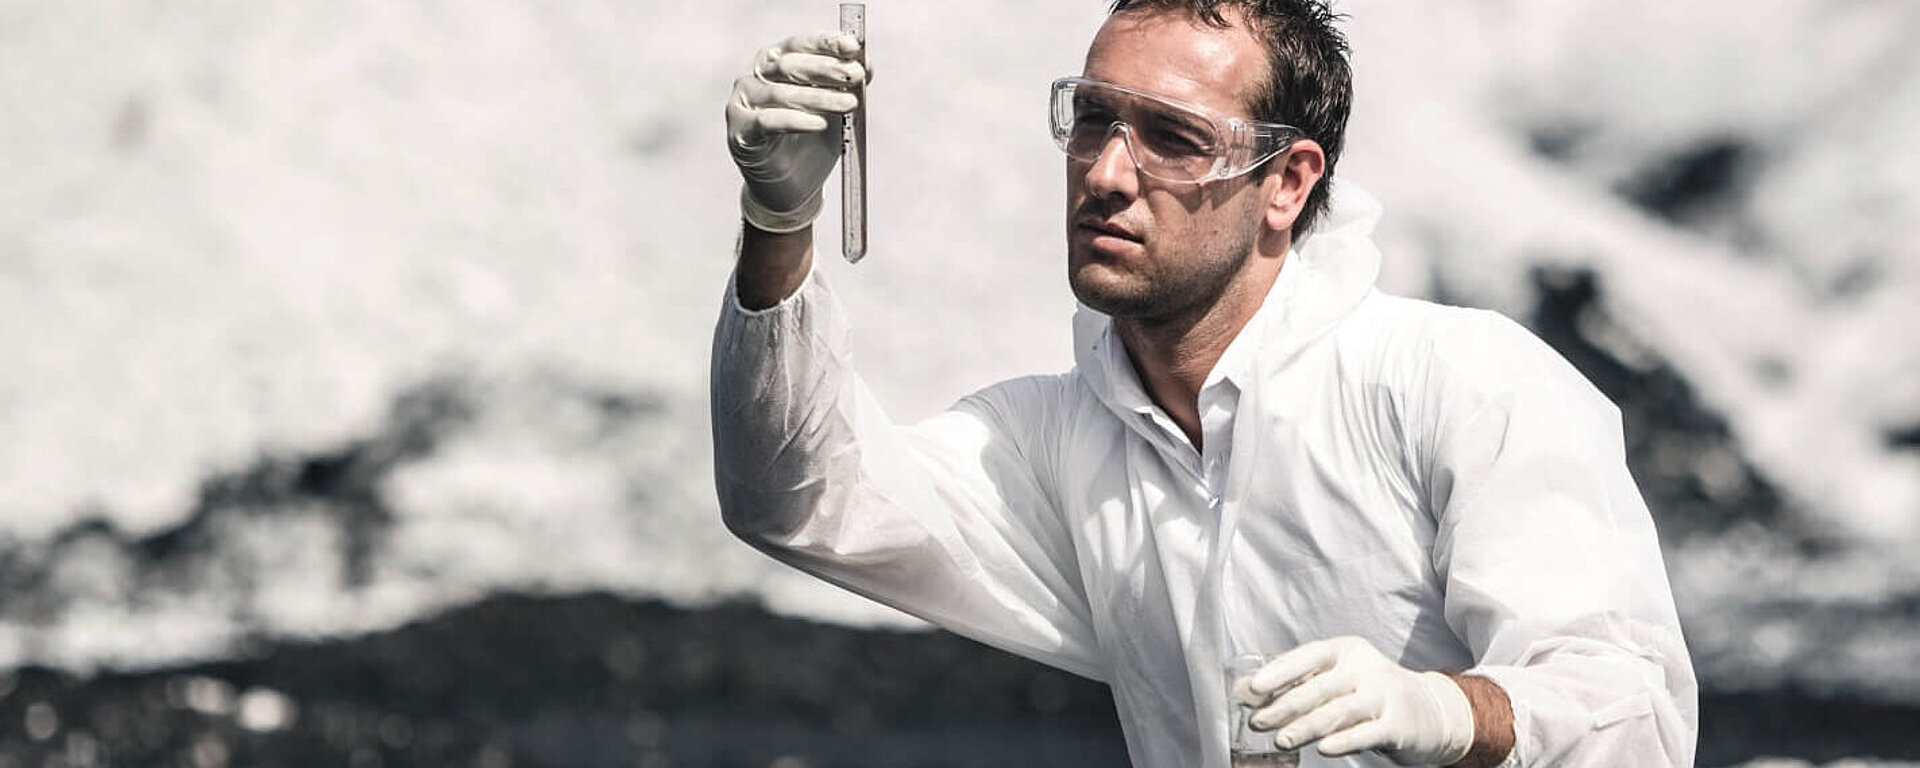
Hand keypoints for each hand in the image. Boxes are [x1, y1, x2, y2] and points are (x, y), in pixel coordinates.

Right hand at [725, 32, 866, 232]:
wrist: (792, 185)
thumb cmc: (809, 142)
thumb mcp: (835, 109)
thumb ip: (846, 85)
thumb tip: (866, 63)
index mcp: (776, 63)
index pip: (800, 44)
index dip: (826, 43)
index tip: (852, 47)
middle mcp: (755, 77)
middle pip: (789, 65)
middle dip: (827, 69)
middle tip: (854, 76)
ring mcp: (744, 104)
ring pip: (780, 93)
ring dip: (819, 98)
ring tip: (847, 105)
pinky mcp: (740, 132)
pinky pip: (766, 122)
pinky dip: (795, 120)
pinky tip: (818, 124)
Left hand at [1237, 636, 1474, 765]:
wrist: (1430, 711)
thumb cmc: (1369, 692)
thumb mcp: (1337, 678)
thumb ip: (1295, 682)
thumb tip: (1243, 691)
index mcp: (1346, 651)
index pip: (1309, 656)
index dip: (1279, 671)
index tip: (1252, 689)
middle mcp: (1366, 669)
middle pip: (1320, 687)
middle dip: (1284, 706)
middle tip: (1257, 722)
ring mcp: (1384, 696)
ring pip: (1340, 712)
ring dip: (1306, 727)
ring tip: (1281, 740)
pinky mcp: (1398, 725)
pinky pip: (1367, 734)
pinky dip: (1344, 741)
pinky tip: (1322, 749)